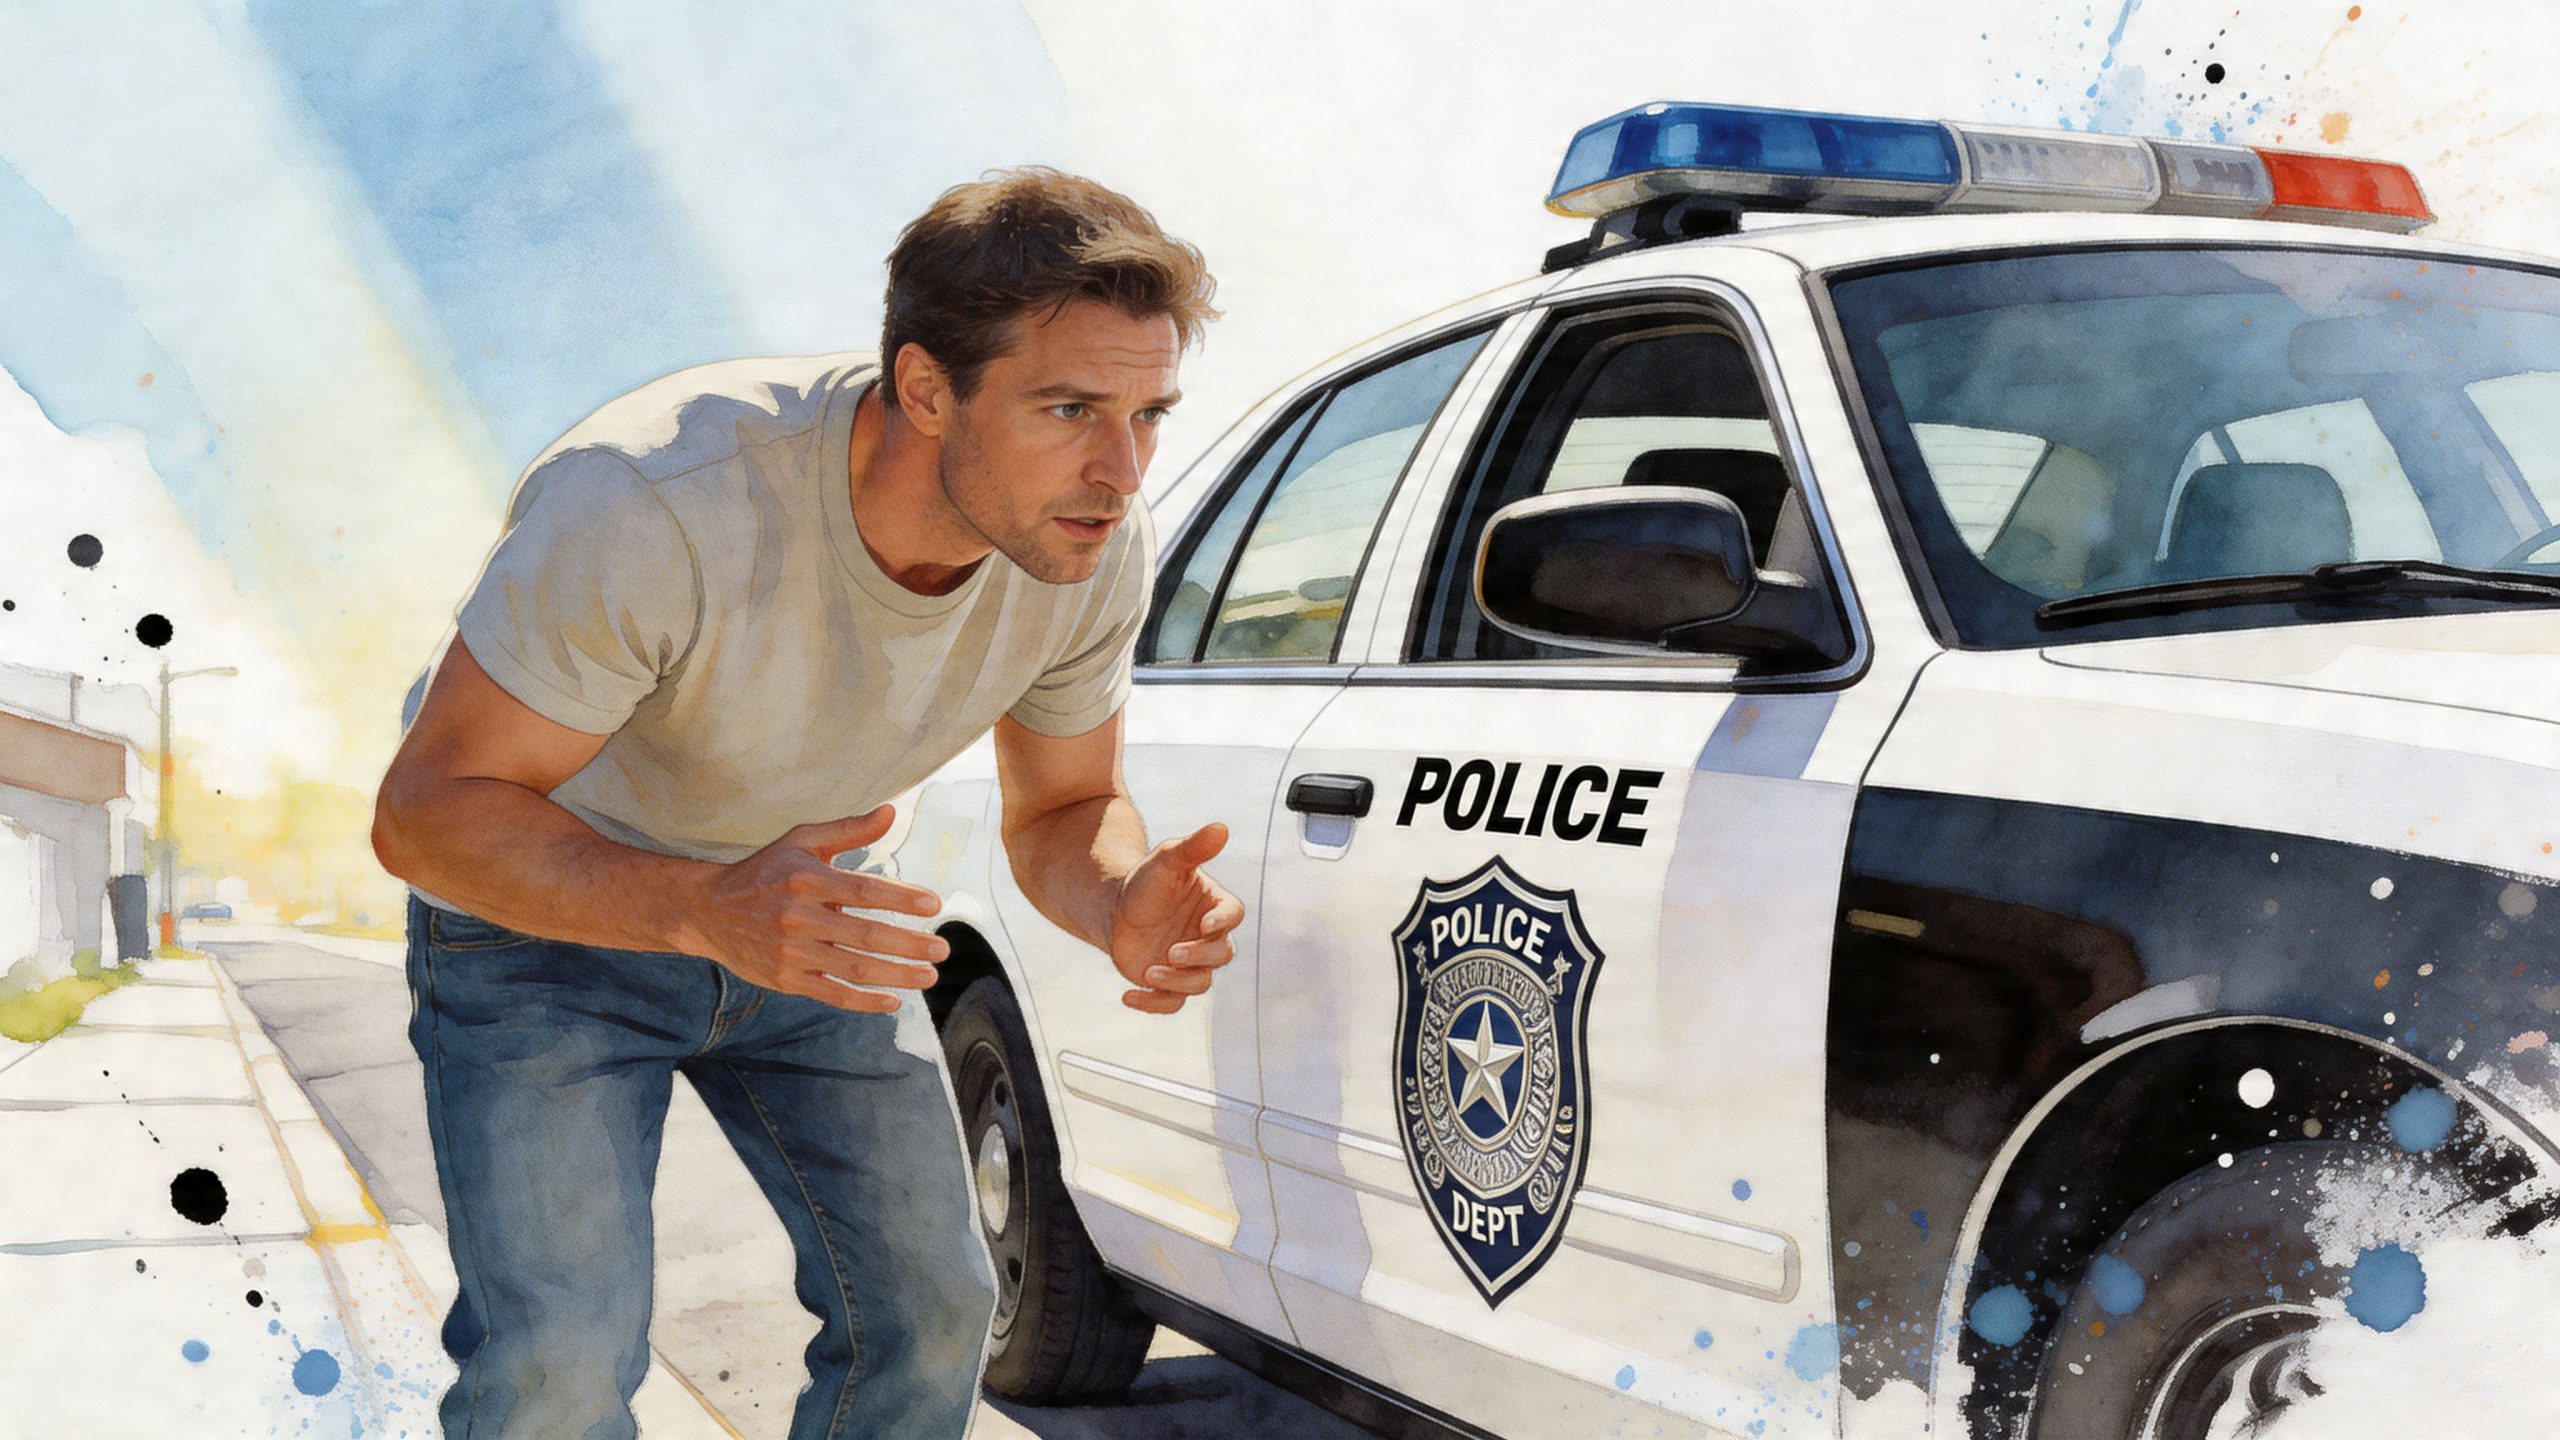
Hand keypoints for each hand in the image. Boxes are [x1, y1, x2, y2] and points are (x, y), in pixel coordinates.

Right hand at [684, 806, 947, 1012]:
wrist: (708, 911)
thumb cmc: (765, 871)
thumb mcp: (801, 842)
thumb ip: (848, 829)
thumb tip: (891, 812)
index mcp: (806, 880)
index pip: (863, 891)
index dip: (901, 898)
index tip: (934, 905)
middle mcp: (799, 918)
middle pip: (865, 935)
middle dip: (909, 945)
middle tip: (942, 950)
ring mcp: (792, 953)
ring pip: (853, 968)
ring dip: (896, 975)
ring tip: (929, 977)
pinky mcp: (786, 980)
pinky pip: (832, 994)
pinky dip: (864, 1002)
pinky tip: (893, 1002)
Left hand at [1107, 822, 1244, 1013]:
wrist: (1115, 909)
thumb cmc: (1146, 881)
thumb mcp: (1168, 860)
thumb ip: (1194, 847)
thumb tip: (1221, 827)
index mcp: (1214, 906)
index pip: (1232, 915)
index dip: (1223, 922)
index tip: (1204, 925)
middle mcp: (1207, 938)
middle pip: (1221, 955)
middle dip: (1198, 956)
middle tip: (1171, 952)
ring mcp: (1190, 963)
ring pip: (1200, 983)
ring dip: (1177, 981)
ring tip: (1149, 971)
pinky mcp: (1169, 983)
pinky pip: (1171, 1003)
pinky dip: (1153, 1004)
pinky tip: (1129, 995)